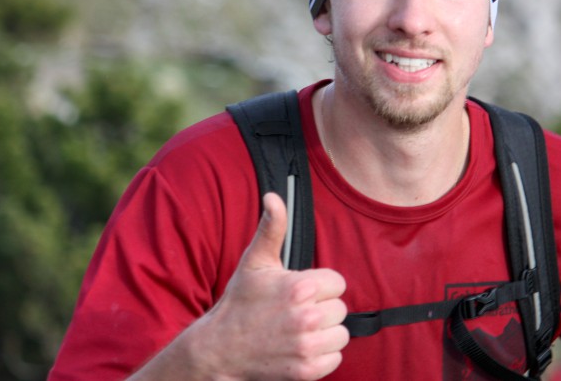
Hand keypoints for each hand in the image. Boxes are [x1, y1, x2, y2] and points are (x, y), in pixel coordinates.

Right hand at [193, 192, 349, 379]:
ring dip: (324, 333)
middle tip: (295, 311)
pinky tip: (300, 346)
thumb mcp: (255, 261)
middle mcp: (306, 318)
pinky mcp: (307, 370)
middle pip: (340, 308)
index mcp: (299, 287)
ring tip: (299, 329)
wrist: (220, 349)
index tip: (300, 291)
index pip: (337, 283)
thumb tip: (274, 197)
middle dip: (321, 308)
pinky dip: (322, 355)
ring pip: (340, 334)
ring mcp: (307, 346)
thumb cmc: (240, 303)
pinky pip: (335, 358)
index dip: (320, 286)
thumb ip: (272, 228)